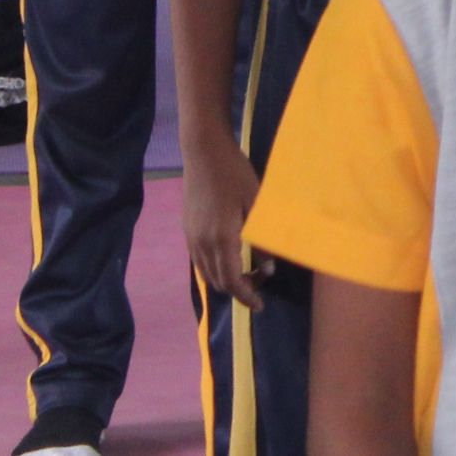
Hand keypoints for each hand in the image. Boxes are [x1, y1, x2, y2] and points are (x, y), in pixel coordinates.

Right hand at [182, 140, 264, 307]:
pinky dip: (215, 268)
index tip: (260, 305)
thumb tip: (268, 264)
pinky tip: (231, 256)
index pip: (233, 282)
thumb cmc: (234, 173)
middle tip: (262, 277)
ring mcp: (192, 237)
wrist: (203, 151)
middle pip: (219, 282)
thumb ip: (262, 238)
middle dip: (240, 288)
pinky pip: (200, 261)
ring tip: (248, 269)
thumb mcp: (256, 203)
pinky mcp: (187, 229)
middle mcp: (202, 244)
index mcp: (221, 239)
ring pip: (207, 274)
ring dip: (227, 279)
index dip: (247, 297)